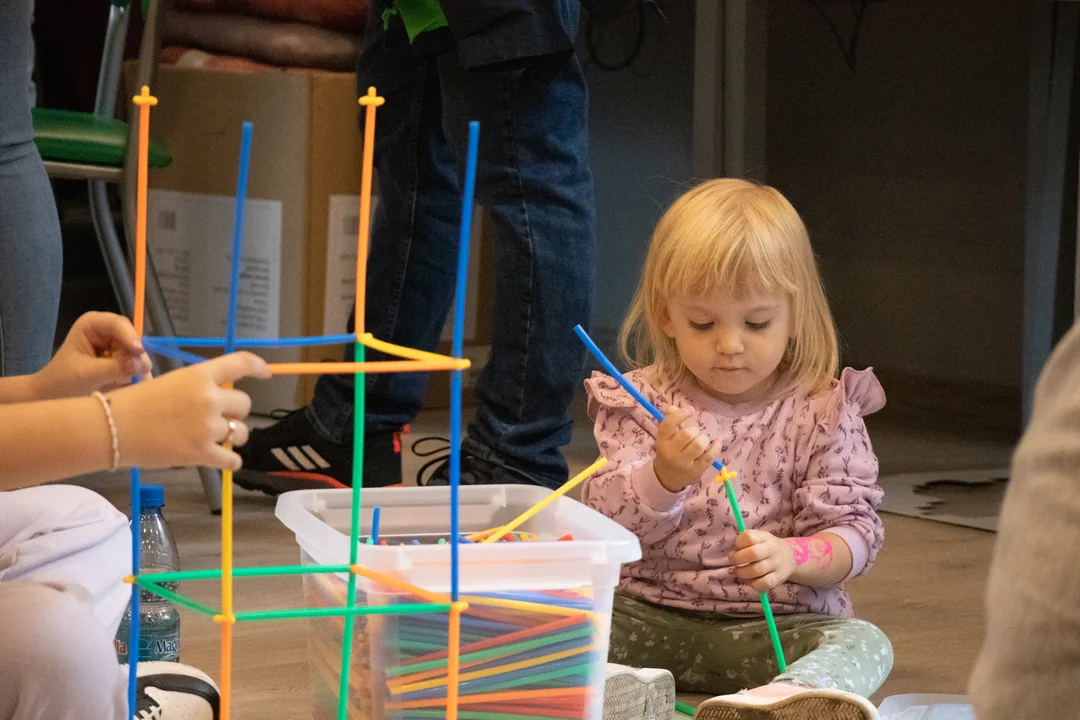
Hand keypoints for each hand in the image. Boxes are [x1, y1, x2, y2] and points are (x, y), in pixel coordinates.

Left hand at [33, 312, 152, 398]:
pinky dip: (137, 378)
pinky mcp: (126, 362)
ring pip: (139, 356)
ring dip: (136, 371)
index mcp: (93, 325)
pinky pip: (140, 368)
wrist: (57, 396)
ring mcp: (119, 348)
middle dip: (134, 358)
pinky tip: (127, 387)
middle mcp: (110, 333)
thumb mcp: (86, 374)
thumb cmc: (63, 380)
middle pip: (133, 340)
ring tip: (122, 384)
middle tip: (134, 375)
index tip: (138, 352)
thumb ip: (113, 368)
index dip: (130, 337)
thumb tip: (139, 365)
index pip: (118, 324)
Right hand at [106, 352, 270, 470]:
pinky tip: (222, 460)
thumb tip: (220, 401)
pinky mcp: (203, 452)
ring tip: (213, 439)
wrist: (112, 428)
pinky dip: (231, 461)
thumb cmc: (135, 405)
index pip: (240, 363)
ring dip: (232, 436)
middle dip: (234, 413)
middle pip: (244, 404)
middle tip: (216, 420)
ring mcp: (207, 426)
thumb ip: (197, 388)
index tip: (267, 374)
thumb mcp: (169, 383)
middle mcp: (209, 398)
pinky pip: (233, 459)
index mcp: (199, 376)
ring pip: (241, 432)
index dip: (258, 367)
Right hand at [653, 406, 722, 491]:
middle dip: (696, 430)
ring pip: (699, 445)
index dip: (681, 414)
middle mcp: (671, 452)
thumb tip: (673, 407)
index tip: (691, 410)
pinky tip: (717, 442)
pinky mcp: (696, 470)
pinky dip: (716, 446)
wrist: (666, 478)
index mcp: (662, 441)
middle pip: (687, 434)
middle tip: (696, 434)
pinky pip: (709, 456)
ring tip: (703, 441)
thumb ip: (671, 423)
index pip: (669, 424)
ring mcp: (684, 463)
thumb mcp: (666, 439)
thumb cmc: (668, 453)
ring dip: (705, 439)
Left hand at [728, 529, 796, 592]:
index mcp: (765, 537)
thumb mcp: (759, 538)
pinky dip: (752, 584)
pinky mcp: (778, 579)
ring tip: (738, 572)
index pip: (749, 537)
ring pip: (757, 570)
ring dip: (742, 573)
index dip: (739, 543)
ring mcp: (776, 565)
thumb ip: (745, 542)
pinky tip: (749, 580)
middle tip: (733, 561)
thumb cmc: (767, 547)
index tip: (736, 548)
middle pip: (753, 553)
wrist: (790, 557)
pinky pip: (764, 584)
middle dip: (737, 559)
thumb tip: (733, 553)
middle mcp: (772, 550)